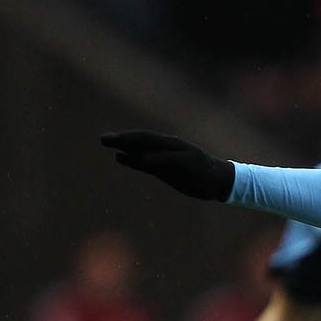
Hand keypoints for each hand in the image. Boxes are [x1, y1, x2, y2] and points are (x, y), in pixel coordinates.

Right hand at [101, 131, 234, 200]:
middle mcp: (164, 149)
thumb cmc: (205, 172)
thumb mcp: (187, 166)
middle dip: (121, 140)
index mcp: (171, 144)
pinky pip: (144, 164)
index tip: (113, 140)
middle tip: (103, 139)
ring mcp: (163, 159)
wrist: (218, 181)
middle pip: (139, 143)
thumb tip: (144, 158)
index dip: (128, 138)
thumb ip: (166, 161)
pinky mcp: (164, 170)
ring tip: (108, 145)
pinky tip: (120, 158)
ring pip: (139, 152)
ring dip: (123, 149)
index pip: (145, 139)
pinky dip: (131, 161)